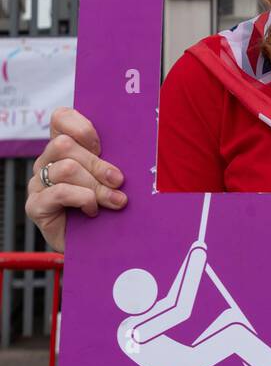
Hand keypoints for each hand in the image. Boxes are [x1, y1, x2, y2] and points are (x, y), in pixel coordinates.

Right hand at [25, 107, 127, 252]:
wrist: (98, 247)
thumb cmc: (107, 208)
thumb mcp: (113, 179)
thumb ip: (115, 159)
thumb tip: (140, 148)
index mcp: (64, 148)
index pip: (61, 118)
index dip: (81, 126)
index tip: (102, 145)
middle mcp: (47, 162)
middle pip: (65, 145)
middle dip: (98, 164)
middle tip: (119, 182)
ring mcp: (38, 183)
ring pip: (65, 168)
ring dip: (96, 186)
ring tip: (114, 201)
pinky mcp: (36, 206)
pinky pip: (58, 192)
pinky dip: (81, 199)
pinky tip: (92, 210)